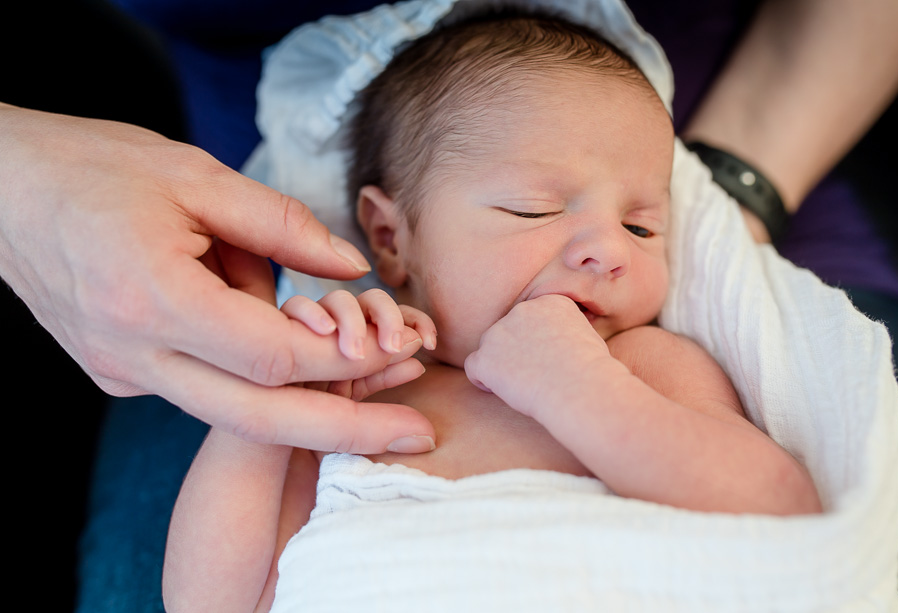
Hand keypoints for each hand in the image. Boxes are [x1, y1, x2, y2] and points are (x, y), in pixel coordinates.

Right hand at [0, 104, 434, 451]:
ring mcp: (121, 372)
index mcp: (151, 297)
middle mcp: (132, 352)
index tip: (401, 354)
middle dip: (345, 429)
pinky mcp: (120, 375)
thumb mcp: (195, 175)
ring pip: (232, 412)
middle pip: (259, 415)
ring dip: (307, 407)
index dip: (344, 359)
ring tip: (377, 390)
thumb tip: (349, 266)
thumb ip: (280, 224)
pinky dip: (257, 382)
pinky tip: (294, 354)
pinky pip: (203, 390)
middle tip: (416, 435)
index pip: (270, 356)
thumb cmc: (95, 168)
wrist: (1, 191)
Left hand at [464, 294, 616, 418]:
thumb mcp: (585, 335)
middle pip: (507, 332)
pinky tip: (507, 390)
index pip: (529, 319)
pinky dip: (485, 381)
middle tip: (537, 374)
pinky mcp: (485, 357)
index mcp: (547, 301)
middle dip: (516, 352)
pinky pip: (474, 368)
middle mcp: (520, 310)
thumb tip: (551, 339)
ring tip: (526, 383)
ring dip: (501, 365)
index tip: (549, 359)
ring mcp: (499, 332)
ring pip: (490, 349)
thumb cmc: (590, 372)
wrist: (581, 389)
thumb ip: (561, 328)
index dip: (534, 341)